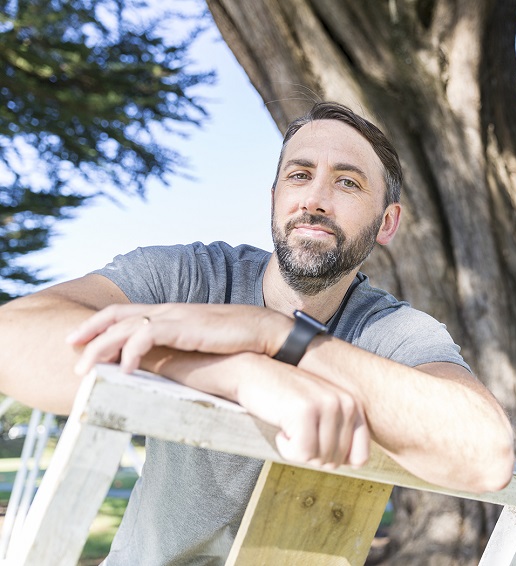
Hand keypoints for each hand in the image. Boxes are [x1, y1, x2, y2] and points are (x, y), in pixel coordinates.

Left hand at [67, 303, 288, 374]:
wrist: (265, 330)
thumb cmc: (238, 340)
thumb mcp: (201, 342)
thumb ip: (181, 349)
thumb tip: (166, 367)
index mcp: (171, 314)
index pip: (126, 312)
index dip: (99, 324)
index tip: (77, 339)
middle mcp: (169, 311)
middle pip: (117, 315)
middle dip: (89, 333)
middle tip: (69, 351)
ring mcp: (176, 317)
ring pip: (125, 326)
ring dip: (101, 347)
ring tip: (86, 369)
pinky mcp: (185, 327)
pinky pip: (147, 335)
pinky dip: (130, 352)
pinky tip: (122, 370)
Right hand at [238, 357, 370, 468]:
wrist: (253, 373)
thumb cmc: (285, 397)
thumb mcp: (322, 412)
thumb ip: (341, 434)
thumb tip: (352, 465)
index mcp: (354, 405)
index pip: (360, 457)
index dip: (335, 461)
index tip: (316, 444)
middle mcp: (346, 404)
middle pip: (335, 461)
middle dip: (312, 455)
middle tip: (296, 433)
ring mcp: (327, 406)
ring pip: (318, 459)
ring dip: (296, 451)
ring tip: (288, 427)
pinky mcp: (305, 411)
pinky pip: (301, 453)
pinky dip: (285, 448)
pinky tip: (280, 427)